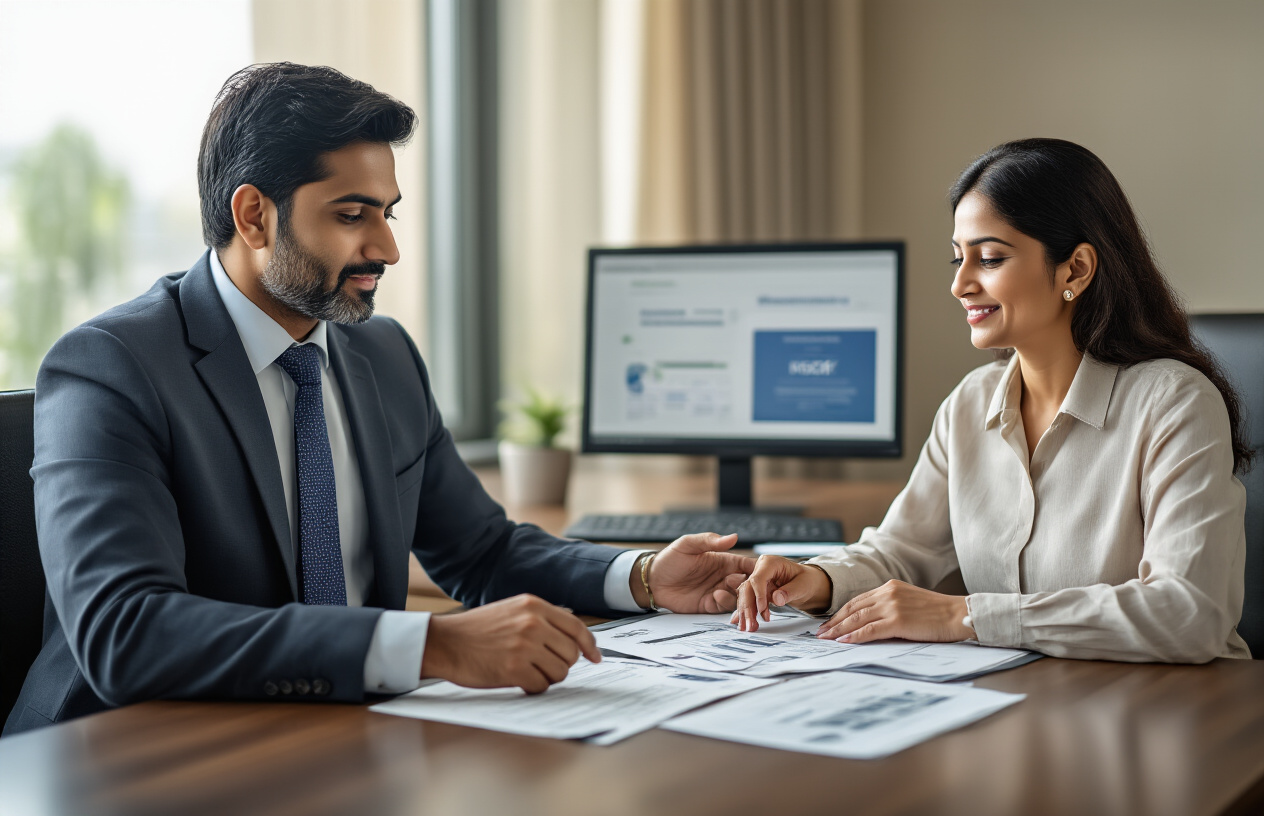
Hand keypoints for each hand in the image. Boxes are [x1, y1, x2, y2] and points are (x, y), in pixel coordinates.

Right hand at [421, 594, 600, 693]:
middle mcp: (532, 623)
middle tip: (543, 667)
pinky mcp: (514, 669)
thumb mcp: (511, 610)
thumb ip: (540, 619)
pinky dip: (533, 688)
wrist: (444, 642)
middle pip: (570, 653)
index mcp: (534, 606)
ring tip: (527, 672)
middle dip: (561, 664)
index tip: (595, 657)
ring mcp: (524, 646)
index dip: (589, 646)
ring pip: (560, 672)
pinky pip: (541, 686)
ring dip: (547, 677)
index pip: (576, 627)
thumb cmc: (476, 630)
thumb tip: (572, 639)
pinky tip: (518, 680)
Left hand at [645, 532, 756, 613]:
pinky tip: (716, 596)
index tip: (763, 573)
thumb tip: (734, 537)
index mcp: (723, 560)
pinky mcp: (709, 605)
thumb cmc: (670, 560)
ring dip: (740, 596)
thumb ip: (709, 541)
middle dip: (752, 586)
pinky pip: (724, 607)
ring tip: (729, 589)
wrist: (652, 582)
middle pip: (748, 584)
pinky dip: (725, 603)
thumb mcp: (687, 545)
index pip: (747, 565)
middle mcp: (723, 577)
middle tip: (748, 585)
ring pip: (739, 597)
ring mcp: (717, 591)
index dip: (758, 569)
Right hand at [730, 554, 832, 630]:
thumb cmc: (807, 580)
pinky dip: (747, 613)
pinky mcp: (756, 591)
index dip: (758, 595)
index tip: (762, 611)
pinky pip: (749, 602)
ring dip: (746, 613)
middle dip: (748, 608)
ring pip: (745, 596)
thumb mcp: (803, 585)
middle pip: (748, 588)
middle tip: (751, 626)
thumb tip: (777, 599)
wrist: (808, 583)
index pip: (758, 579)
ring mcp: (757, 580)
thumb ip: (790, 591)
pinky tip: (742, 623)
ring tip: (749, 628)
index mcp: (770, 563)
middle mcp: (760, 570)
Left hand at [815, 580, 972, 643]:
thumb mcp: (910, 603)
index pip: (858, 600)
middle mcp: (888, 593)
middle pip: (853, 608)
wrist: (959, 615)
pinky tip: (843, 641)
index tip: (830, 622)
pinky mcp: (898, 621)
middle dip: (834, 621)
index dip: (841, 612)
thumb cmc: (939, 613)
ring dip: (839, 629)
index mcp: (890, 587)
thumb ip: (891, 607)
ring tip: (826, 638)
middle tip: (820, 632)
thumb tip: (872, 623)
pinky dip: (854, 636)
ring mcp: (892, 606)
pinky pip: (869, 630)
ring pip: (857, 619)